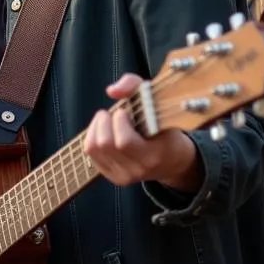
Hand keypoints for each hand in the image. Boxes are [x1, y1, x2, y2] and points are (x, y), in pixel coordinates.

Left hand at [84, 74, 202, 190]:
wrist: (173, 159)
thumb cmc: (164, 126)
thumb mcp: (157, 102)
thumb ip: (135, 86)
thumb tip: (112, 91)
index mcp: (154, 155)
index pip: (124, 142)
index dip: (119, 121)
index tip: (125, 111)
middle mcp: (138, 170)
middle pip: (105, 144)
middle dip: (105, 122)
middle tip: (116, 114)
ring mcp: (124, 176)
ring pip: (94, 148)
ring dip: (97, 127)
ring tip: (109, 120)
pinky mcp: (113, 177)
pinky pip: (90, 152)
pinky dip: (93, 135)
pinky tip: (106, 131)